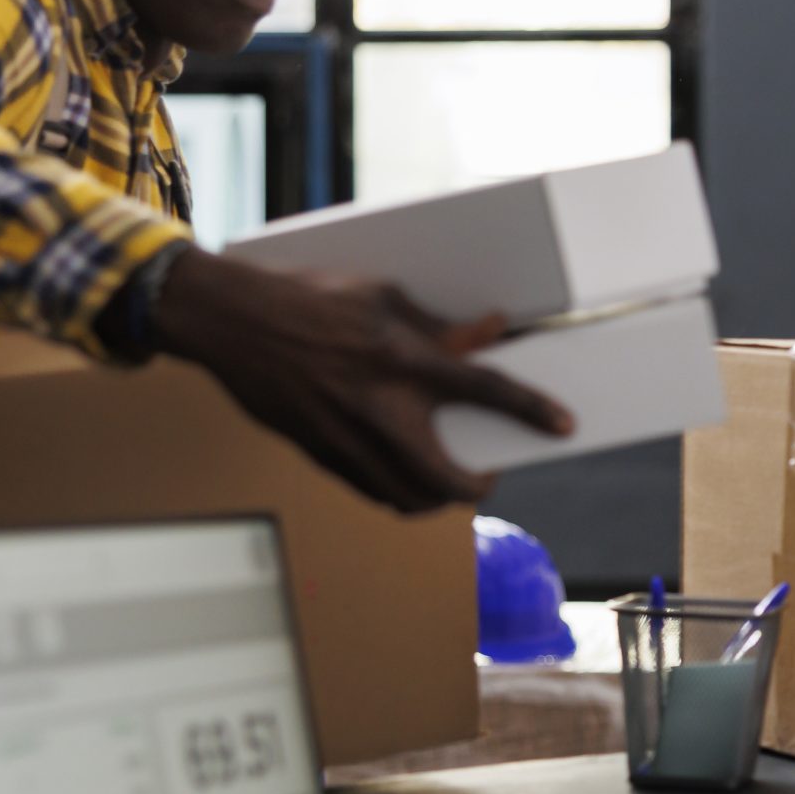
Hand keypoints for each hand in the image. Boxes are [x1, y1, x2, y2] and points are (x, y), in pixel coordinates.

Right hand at [147, 246, 573, 512]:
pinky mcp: (319, 454)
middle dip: (477, 487)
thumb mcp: (382, 296)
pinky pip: (370, 491)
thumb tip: (493, 331)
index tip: (564, 426)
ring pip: (406, 497)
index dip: (530, 410)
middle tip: (487, 474)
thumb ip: (439, 324)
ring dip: (436, 497)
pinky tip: (402, 474)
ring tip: (447, 479)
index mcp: (400, 358)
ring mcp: (345, 439)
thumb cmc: (308, 298)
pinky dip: (396, 491)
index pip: (483, 389)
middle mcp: (377, 407)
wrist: (230, 322)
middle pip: (446, 478)